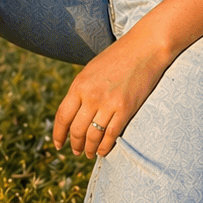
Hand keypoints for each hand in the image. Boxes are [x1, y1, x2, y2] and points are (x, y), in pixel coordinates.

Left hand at [52, 27, 170, 158]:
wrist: (144, 48)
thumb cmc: (117, 58)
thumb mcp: (90, 71)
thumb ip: (81, 90)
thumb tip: (73, 112)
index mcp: (78, 85)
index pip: (62, 116)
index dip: (58, 134)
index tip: (58, 144)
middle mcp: (90, 96)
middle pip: (76, 129)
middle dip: (74, 144)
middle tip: (76, 151)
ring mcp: (108, 104)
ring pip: (93, 136)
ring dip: (89, 149)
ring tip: (89, 154)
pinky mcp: (126, 109)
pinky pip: (111, 135)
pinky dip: (105, 147)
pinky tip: (103, 151)